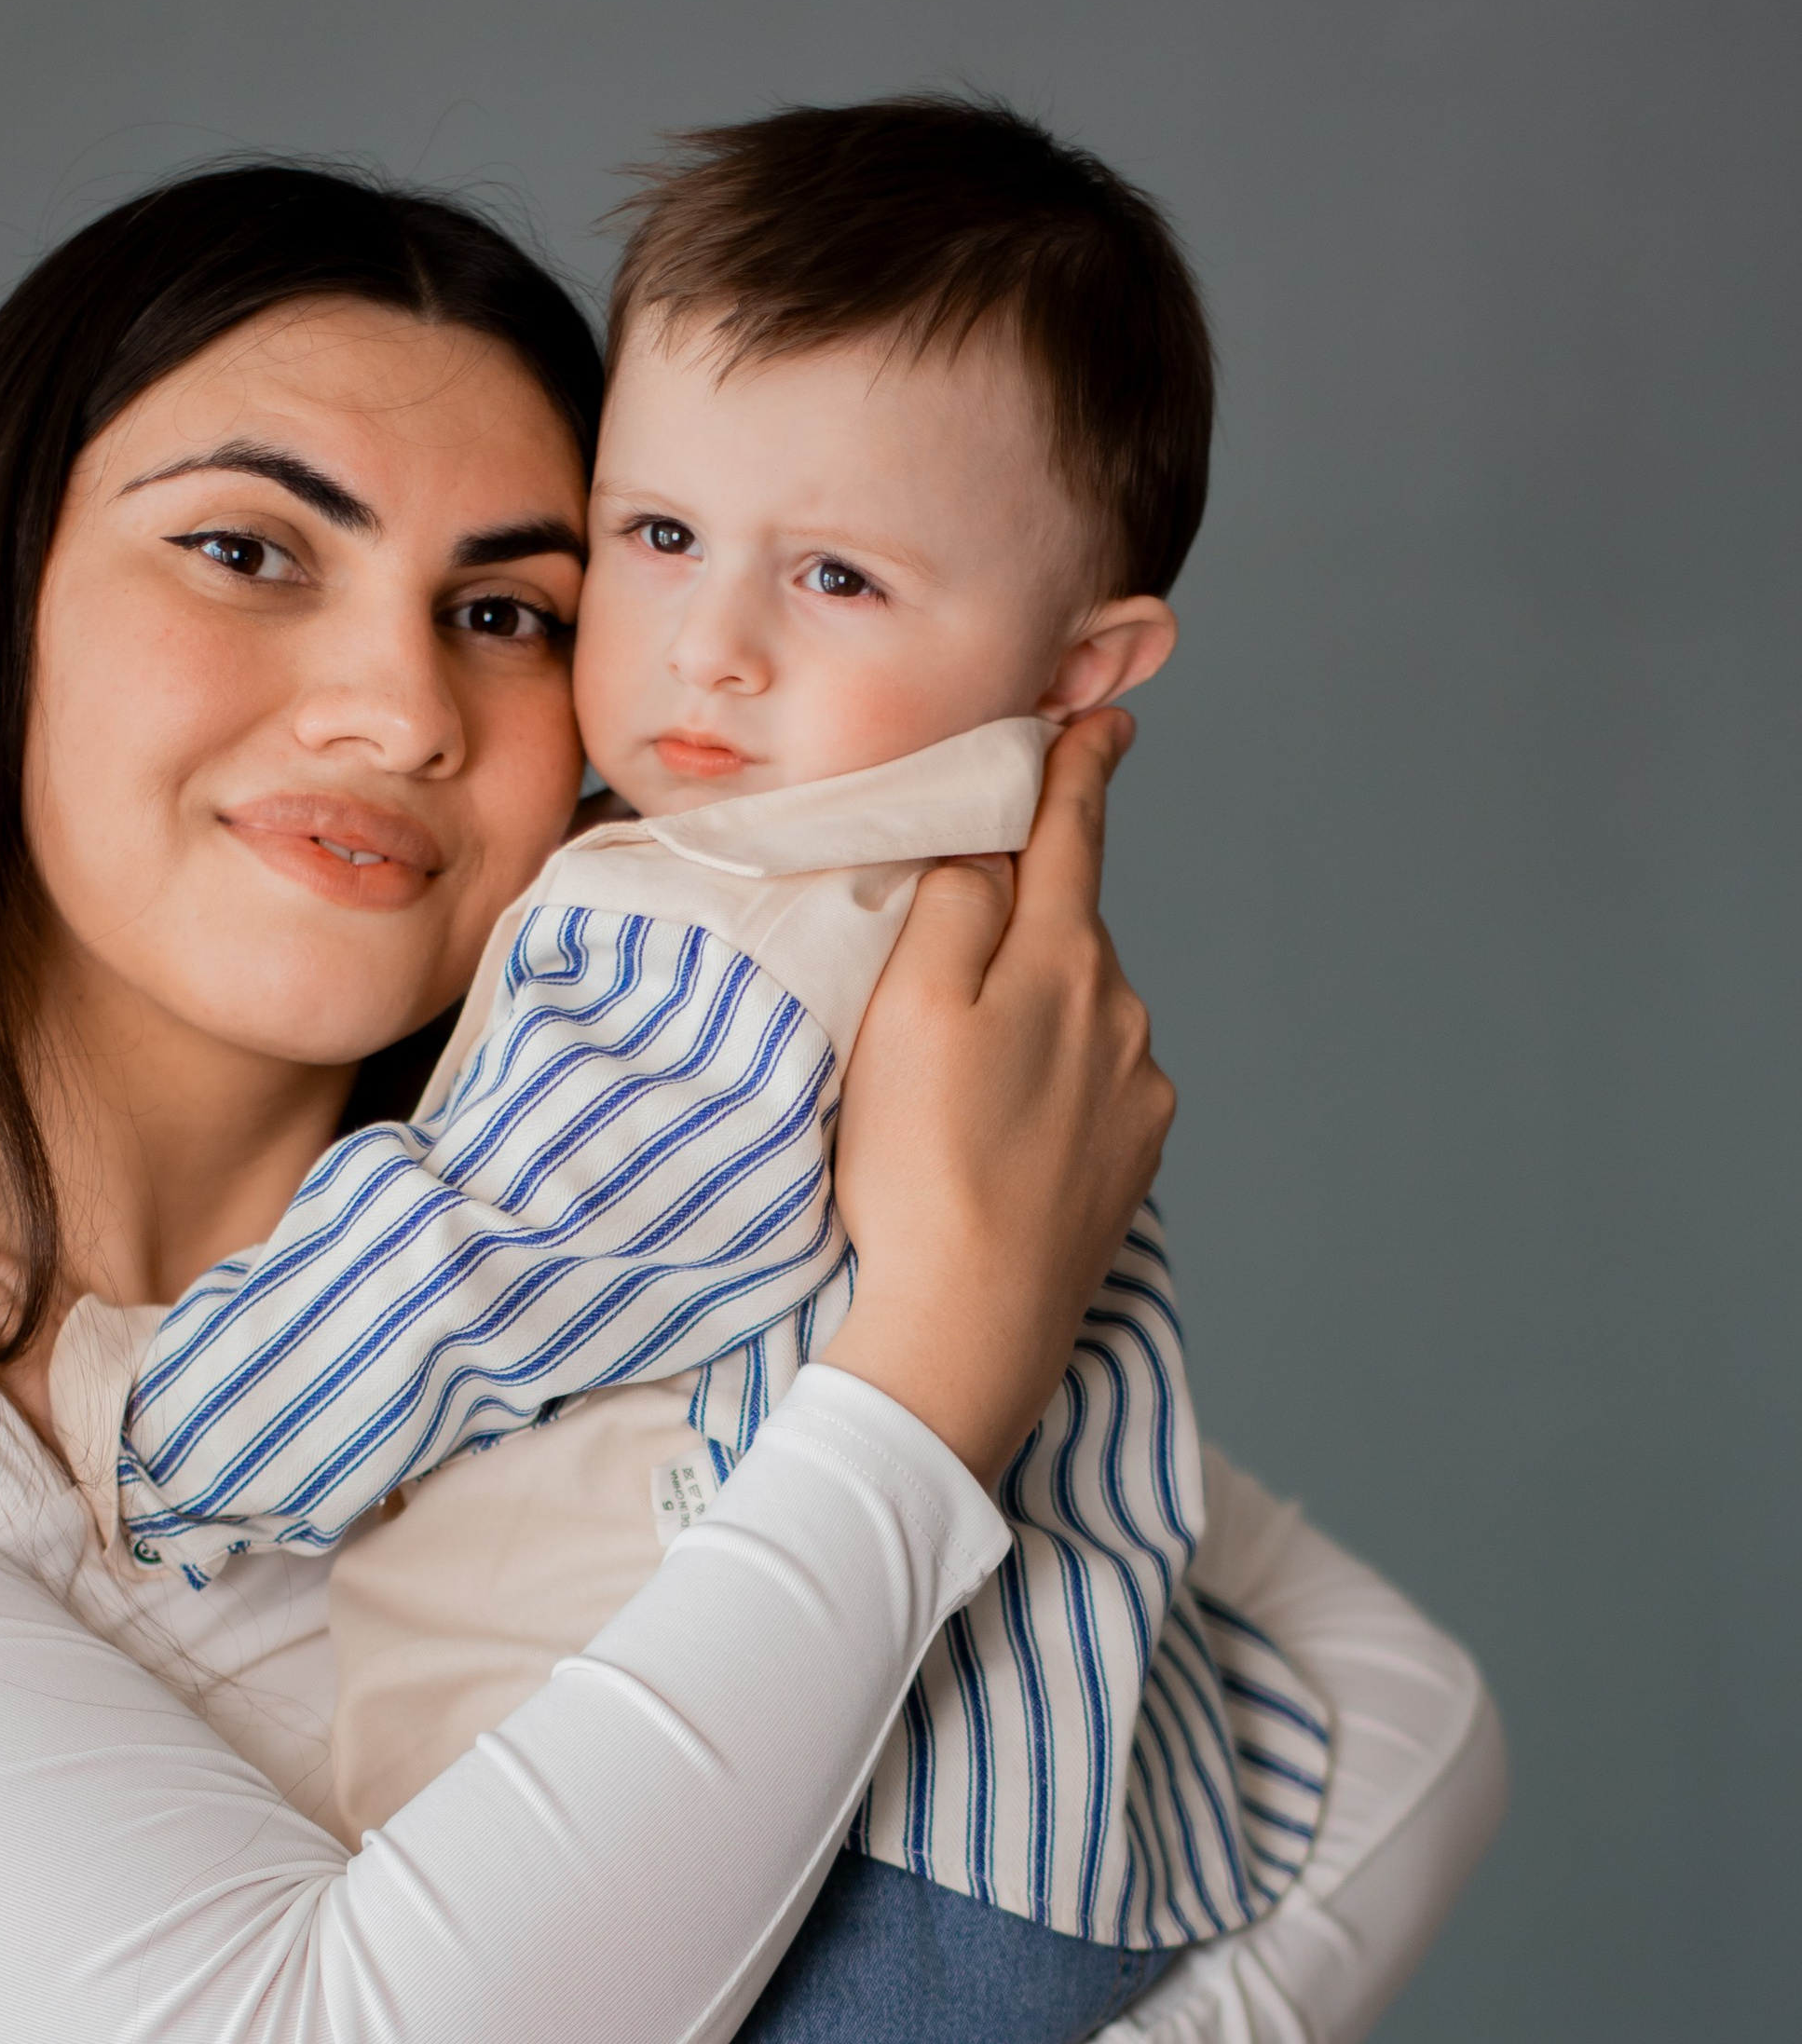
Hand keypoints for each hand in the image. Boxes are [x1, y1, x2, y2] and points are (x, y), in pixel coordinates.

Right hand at [823, 709, 1174, 1488]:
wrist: (974, 1323)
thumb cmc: (919, 1167)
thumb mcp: (905, 1012)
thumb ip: (952, 909)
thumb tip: (990, 846)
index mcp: (1060, 959)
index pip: (1073, 834)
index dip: (1081, 768)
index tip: (1103, 720)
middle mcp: (1120, 1012)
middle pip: (1070, 930)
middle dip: (1028, 923)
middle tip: (954, 968)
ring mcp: (1137, 1089)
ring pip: (1083, 1013)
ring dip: (1036, 1018)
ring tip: (963, 1085)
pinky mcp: (1136, 1160)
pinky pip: (1096, 1087)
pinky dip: (1055, 1089)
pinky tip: (1005, 1138)